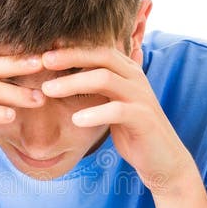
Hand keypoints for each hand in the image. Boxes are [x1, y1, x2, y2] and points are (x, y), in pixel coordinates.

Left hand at [40, 44, 196, 195]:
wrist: (163, 159)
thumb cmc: (133, 131)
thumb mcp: (113, 103)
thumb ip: (98, 87)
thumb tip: (67, 74)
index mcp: (128, 71)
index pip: (98, 50)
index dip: (72, 47)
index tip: (44, 50)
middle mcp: (136, 78)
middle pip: (101, 57)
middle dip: (70, 57)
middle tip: (43, 61)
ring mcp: (141, 97)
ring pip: (105, 79)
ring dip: (74, 82)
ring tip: (48, 90)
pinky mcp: (143, 119)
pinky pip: (117, 110)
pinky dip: (95, 113)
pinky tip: (75, 119)